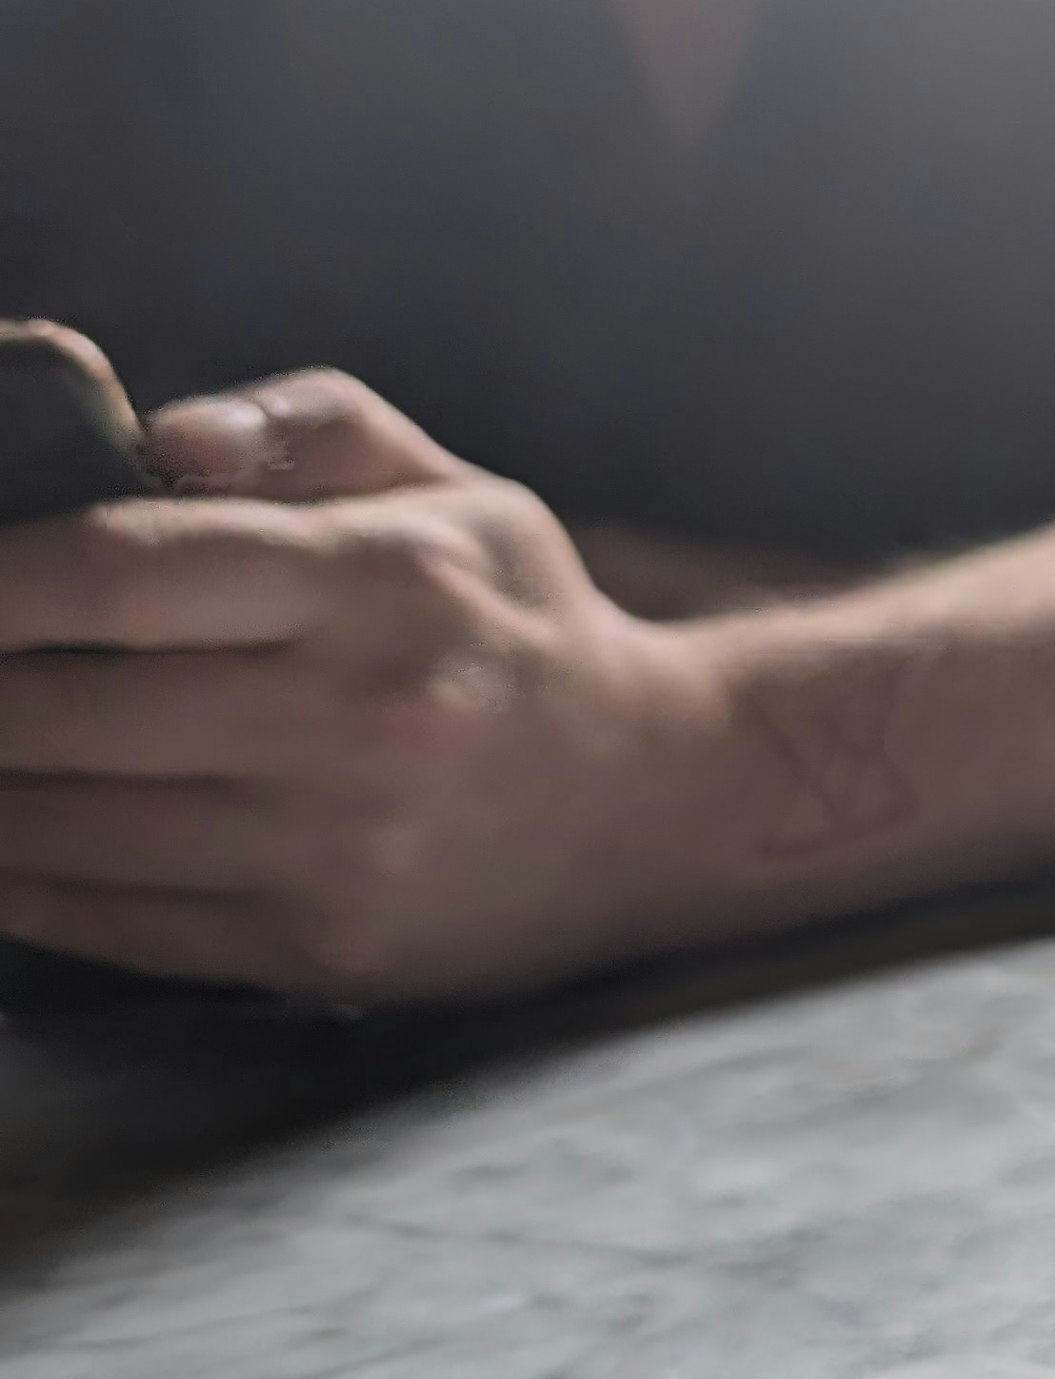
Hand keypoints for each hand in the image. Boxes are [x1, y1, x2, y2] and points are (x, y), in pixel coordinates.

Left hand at [0, 371, 727, 1001]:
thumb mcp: (456, 491)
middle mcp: (358, 718)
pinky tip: (2, 843)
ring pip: (56, 828)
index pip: (116, 569)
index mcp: (381, 582)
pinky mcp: (322, 949)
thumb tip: (162, 436)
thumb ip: (308, 428)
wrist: (664, 803)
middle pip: (55, 708)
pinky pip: (110, 922)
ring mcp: (337, 849)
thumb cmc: (523, 628)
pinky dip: (16, 886)